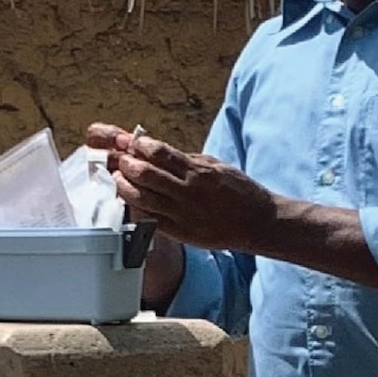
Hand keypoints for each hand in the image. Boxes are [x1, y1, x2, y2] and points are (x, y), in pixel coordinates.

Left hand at [82, 123, 278, 251]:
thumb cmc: (239, 191)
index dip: (142, 146)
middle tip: (123, 160)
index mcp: (199, 172)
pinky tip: (131, 200)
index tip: (134, 144)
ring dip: (126, 186)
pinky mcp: (180, 232)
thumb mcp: (217, 165)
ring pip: (143, 198)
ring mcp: (183, 215)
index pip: (161, 153)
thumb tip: (162, 152)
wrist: (257, 223)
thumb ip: (189, 160)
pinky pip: (150, 219)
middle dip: (129, 165)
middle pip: (146, 175)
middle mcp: (189, 193)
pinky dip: (136, 208)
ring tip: (120, 179)